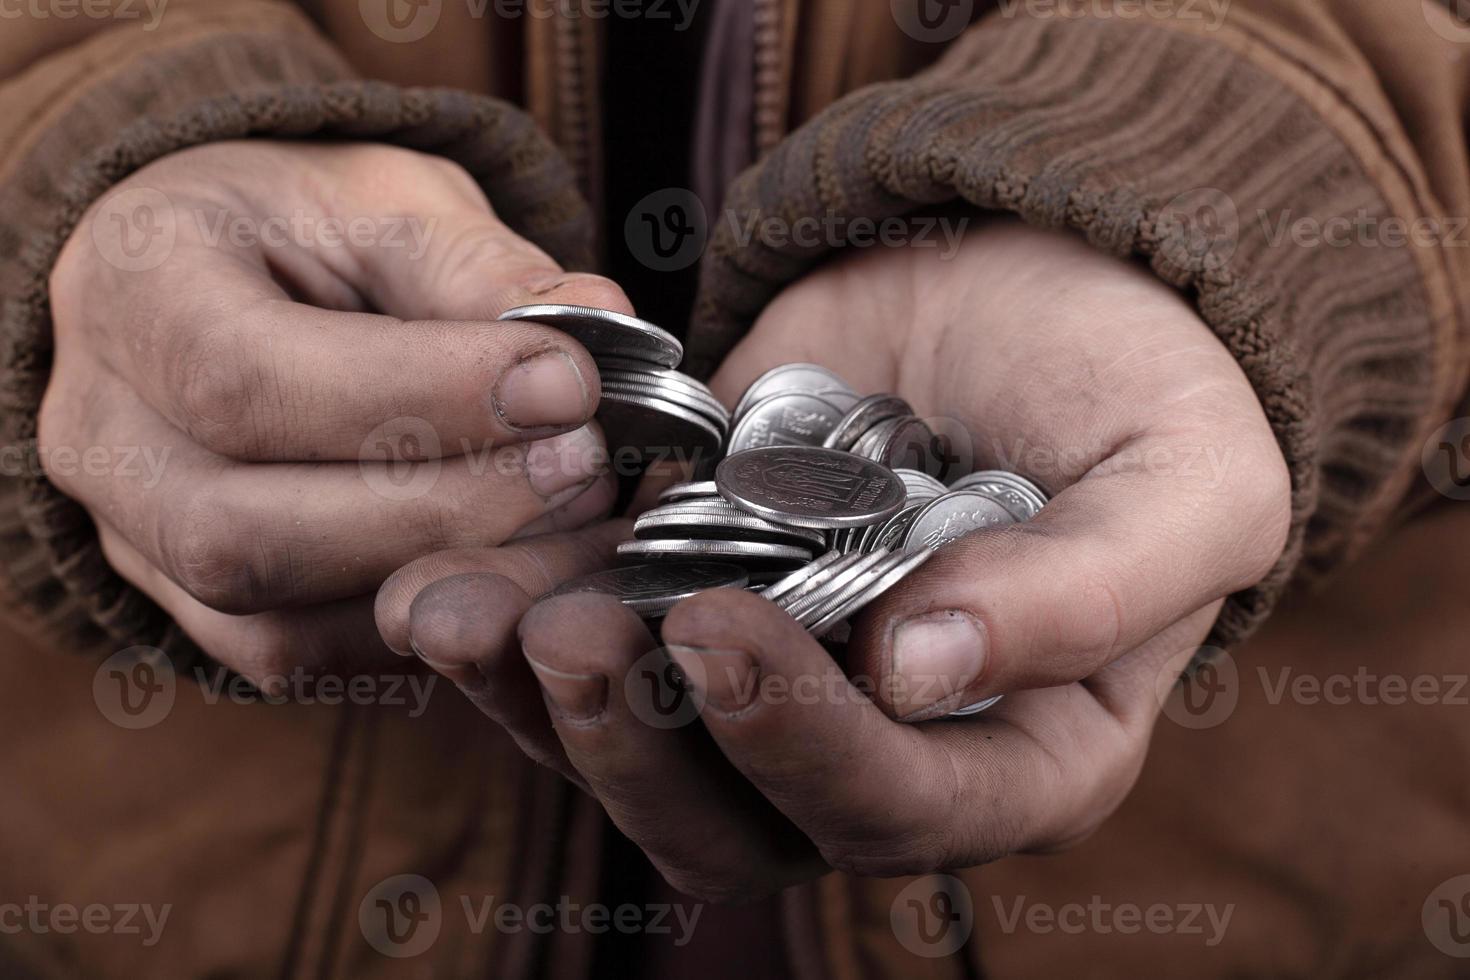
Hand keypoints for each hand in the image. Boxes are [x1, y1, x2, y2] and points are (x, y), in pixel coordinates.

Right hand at [41, 140, 622, 686]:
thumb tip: (602, 324)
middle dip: (442, 509)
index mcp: (133, 291)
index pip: (246, 377)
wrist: (225, 281)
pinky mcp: (193, 609)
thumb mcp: (390, 202)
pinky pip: (300, 658)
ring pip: (270, 623)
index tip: (570, 382)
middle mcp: (103, 434)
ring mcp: (134, 539)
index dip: (422, 396)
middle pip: (243, 531)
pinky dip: (420, 623)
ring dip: (445, 583)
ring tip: (571, 522)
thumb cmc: (307, 229)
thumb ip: (480, 266)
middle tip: (585, 465)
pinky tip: (521, 569)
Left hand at [383, 218, 1290, 897]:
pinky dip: (510, 626)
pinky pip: (585, 653)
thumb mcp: (1187, 477)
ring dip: (534, 698)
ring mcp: (772, 682)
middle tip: (565, 628)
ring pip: (632, 755)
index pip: (897, 808)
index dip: (798, 741)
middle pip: (734, 823)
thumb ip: (1091, 588)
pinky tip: (444, 577)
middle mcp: (883, 751)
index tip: (719, 621)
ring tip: (451, 609)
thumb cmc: (1137, 383)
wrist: (1029, 278)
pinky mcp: (689, 601)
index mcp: (1022, 756)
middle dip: (633, 740)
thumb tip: (924, 670)